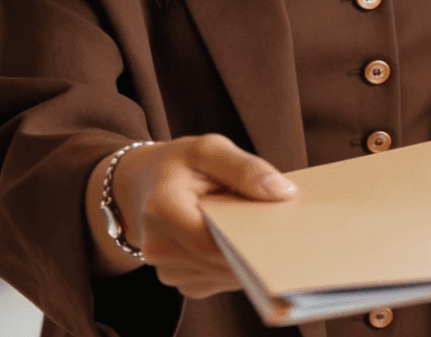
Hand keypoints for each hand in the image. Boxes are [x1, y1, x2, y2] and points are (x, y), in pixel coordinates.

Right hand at [87, 134, 295, 298]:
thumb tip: (283, 192)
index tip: (282, 225)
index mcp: (161, 210)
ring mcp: (167, 270)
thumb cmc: (181, 164)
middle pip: (219, 262)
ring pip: (223, 274)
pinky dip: (237, 262)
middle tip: (286, 227)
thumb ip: (245, 168)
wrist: (145, 184)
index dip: (249, 239)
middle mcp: (158, 248)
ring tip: (263, 227)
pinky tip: (244, 239)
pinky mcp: (181, 280)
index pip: (211, 242)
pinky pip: (219, 279)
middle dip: (255, 247)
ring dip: (248, 256)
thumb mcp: (209, 149)